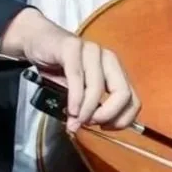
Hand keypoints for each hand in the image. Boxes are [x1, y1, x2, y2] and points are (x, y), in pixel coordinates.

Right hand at [0, 7, 139, 133]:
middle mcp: (108, 59)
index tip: (104, 128)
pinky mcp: (72, 47)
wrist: (37, 42)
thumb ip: (85, 107)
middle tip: (90, 124)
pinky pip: (77, 77)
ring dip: (87, 110)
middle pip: (123, 93)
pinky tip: (71, 110)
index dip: (122, 120)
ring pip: (98, 87)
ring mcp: (91, 50)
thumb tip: (81, 127)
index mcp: (115, 71)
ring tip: (75, 119)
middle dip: (108, 116)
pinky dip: (75, 98)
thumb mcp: (77, 92)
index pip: (134, 100)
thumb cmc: (59, 68)